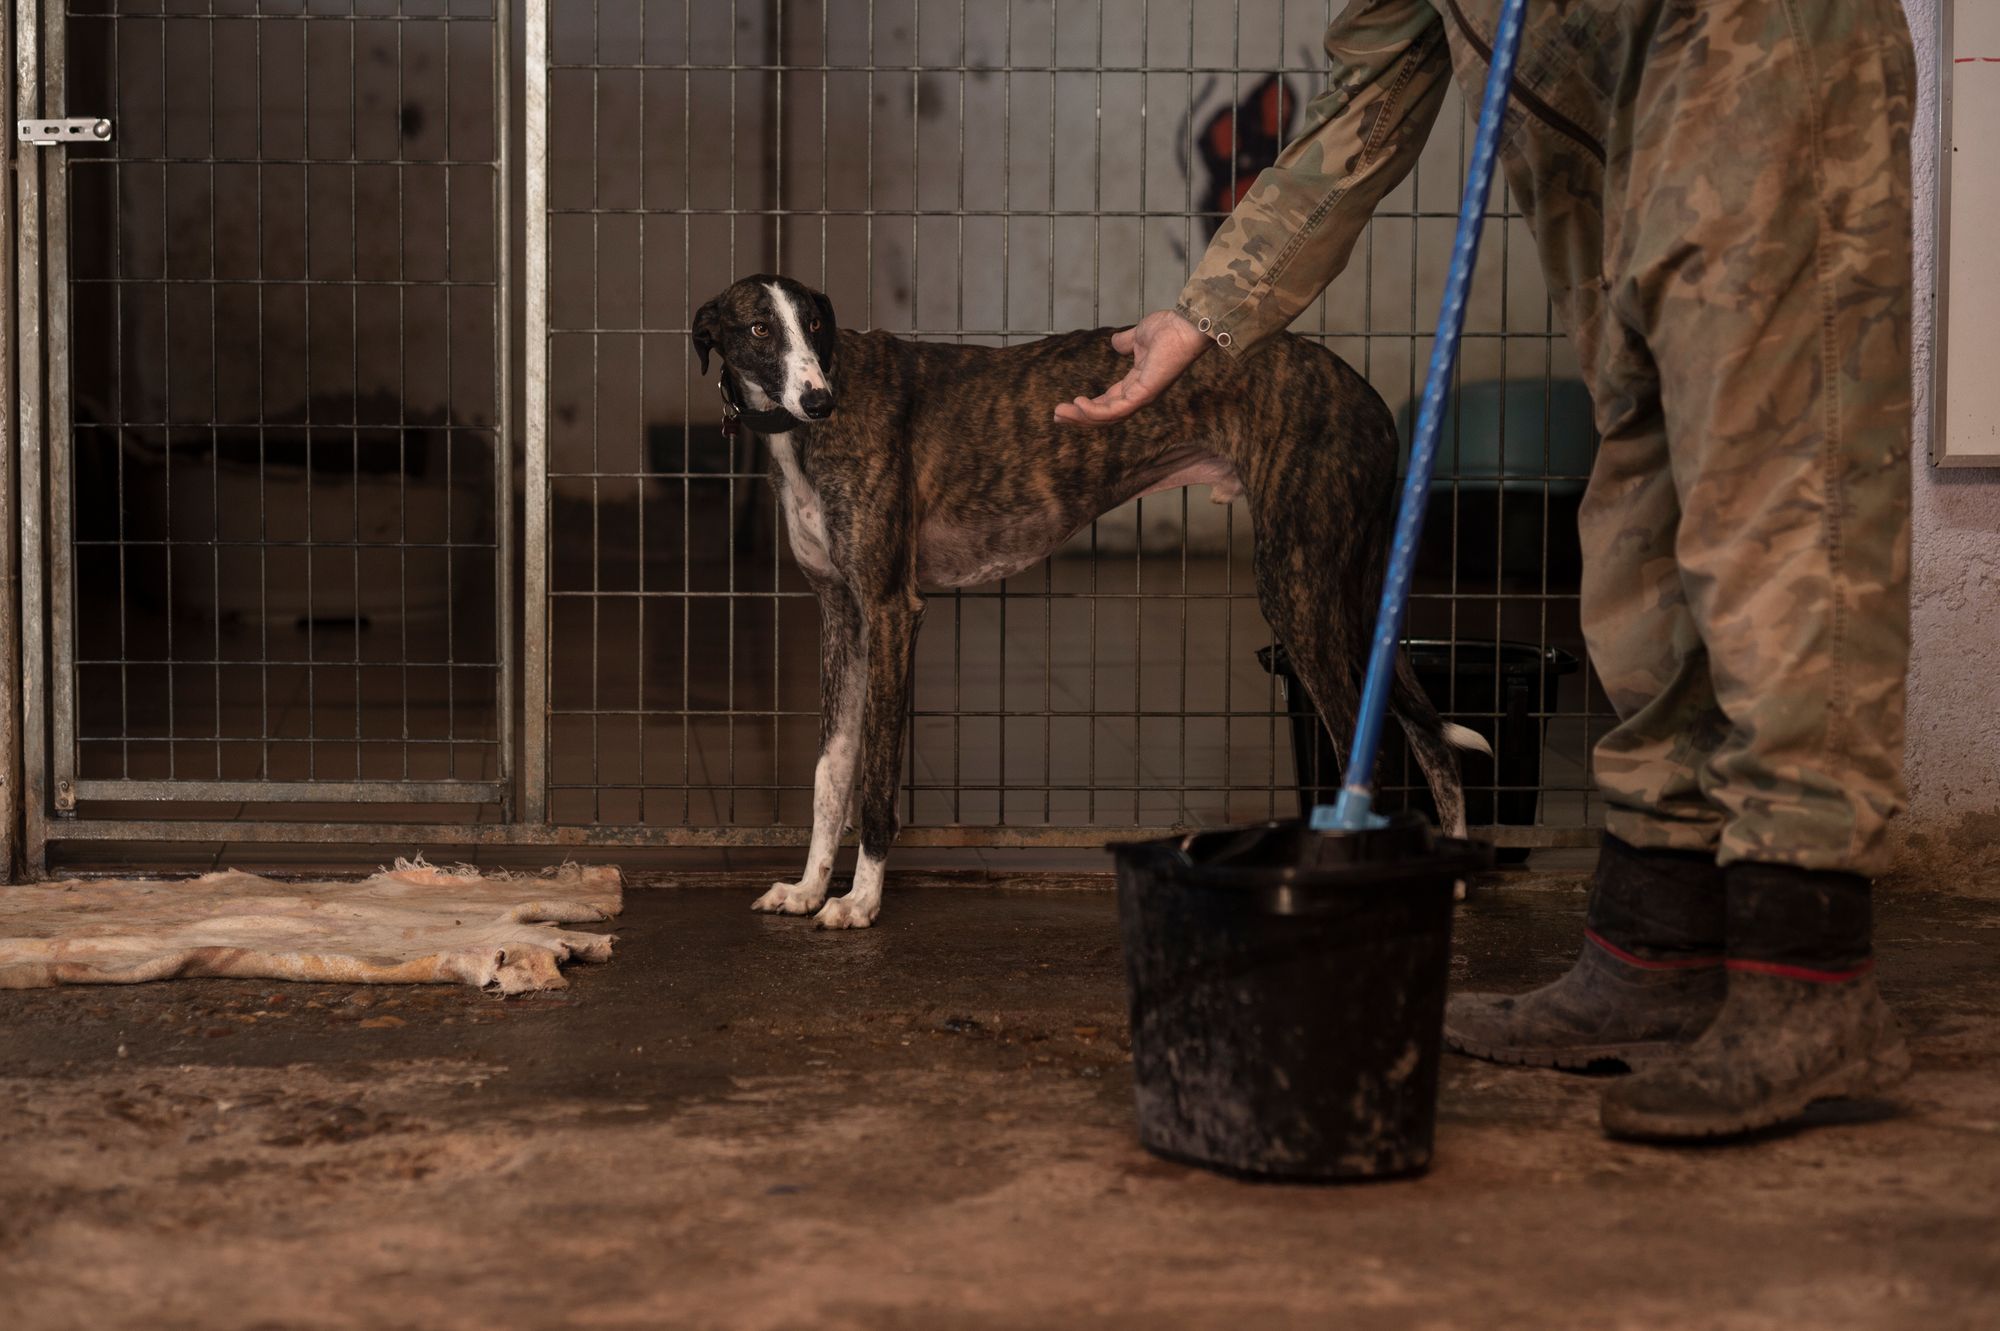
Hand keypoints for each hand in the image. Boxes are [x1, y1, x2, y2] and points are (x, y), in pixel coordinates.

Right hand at [1053, 309, 1210, 425]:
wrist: (1187, 324)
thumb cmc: (1170, 329)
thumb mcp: (1139, 336)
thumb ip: (1125, 342)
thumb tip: (1114, 343)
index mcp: (1138, 383)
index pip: (1109, 401)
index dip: (1088, 406)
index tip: (1067, 405)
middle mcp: (1140, 395)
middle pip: (1105, 414)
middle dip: (1080, 417)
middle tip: (1057, 416)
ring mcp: (1143, 397)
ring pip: (1108, 417)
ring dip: (1082, 417)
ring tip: (1060, 413)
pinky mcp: (1145, 394)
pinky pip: (1117, 410)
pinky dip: (1096, 410)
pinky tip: (1079, 403)